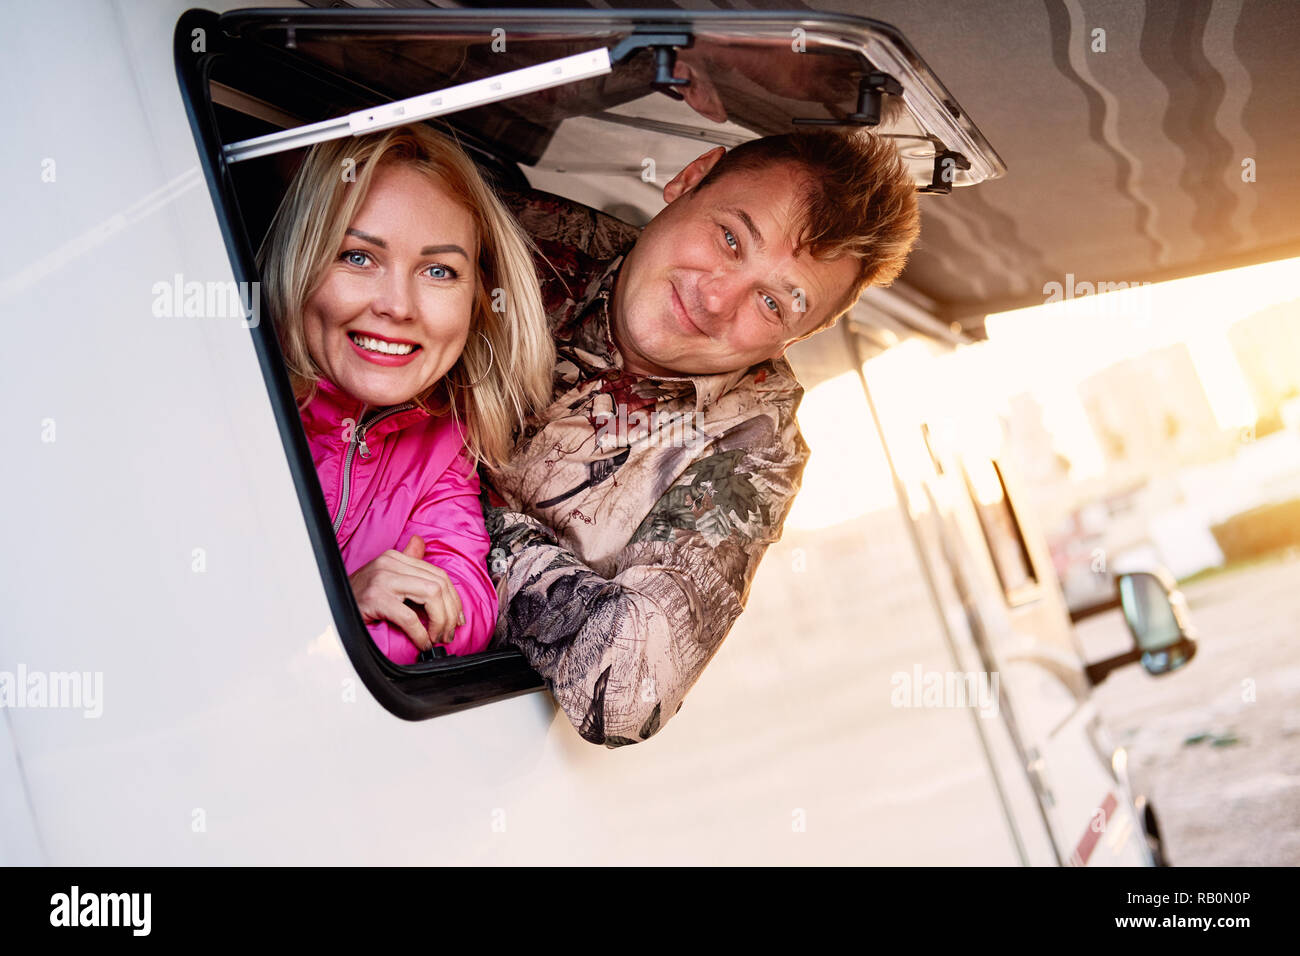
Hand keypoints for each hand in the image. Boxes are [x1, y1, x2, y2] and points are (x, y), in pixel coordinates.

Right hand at [348, 535, 464, 651]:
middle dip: (450, 612)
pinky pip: (409, 617)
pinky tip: (422, 642)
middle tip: (447, 633)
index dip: (453, 599)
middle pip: (439, 584)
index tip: (456, 619)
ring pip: (431, 595)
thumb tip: (421, 543)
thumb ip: (405, 563)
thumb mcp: (384, 576)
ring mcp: (383, 580)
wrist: (327, 608)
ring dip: (439, 621)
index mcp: (395, 557)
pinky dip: (420, 633)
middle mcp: (390, 564)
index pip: (438, 574)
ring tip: (436, 637)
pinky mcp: (375, 599)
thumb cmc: (358, 597)